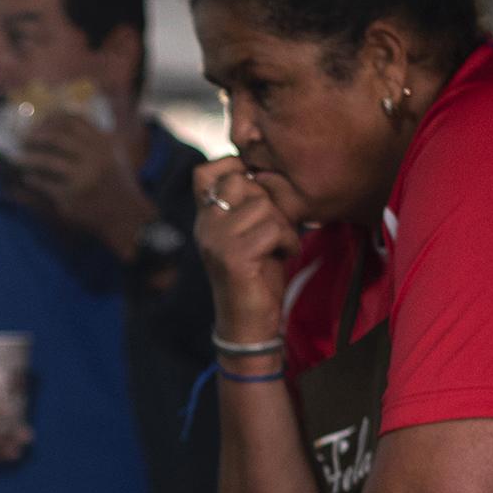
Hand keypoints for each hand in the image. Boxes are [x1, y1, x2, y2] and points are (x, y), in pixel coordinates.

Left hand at [12, 112, 154, 260]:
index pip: (73, 121)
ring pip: (46, 161)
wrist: (126, 216)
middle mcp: (94, 157)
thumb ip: (94, 135)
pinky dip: (32, 179)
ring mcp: (82, 178)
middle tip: (24, 139)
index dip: (52, 119)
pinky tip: (27, 178)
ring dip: (28, 158)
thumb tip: (63, 115)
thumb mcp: (114, 153)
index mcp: (103, 143)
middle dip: (36, 137)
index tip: (39, 123)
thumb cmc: (118, 183)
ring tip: (18, 159)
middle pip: (57, 138)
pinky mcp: (71, 197)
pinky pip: (44, 184)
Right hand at [194, 157, 304, 342]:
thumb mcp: (249, 233)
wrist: (248, 324)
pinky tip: (284, 256)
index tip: (257, 192)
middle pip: (242, 183)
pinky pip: (272, 229)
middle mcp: (204, 225)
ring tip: (280, 246)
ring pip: (262, 205)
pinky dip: (288, 242)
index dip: (233, 168)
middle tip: (276, 230)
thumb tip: (267, 171)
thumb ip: (250, 203)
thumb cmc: (256, 276)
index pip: (206, 171)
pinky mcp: (233, 257)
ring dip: (283, 225)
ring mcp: (215, 241)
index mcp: (205, 217)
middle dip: (270, 203)